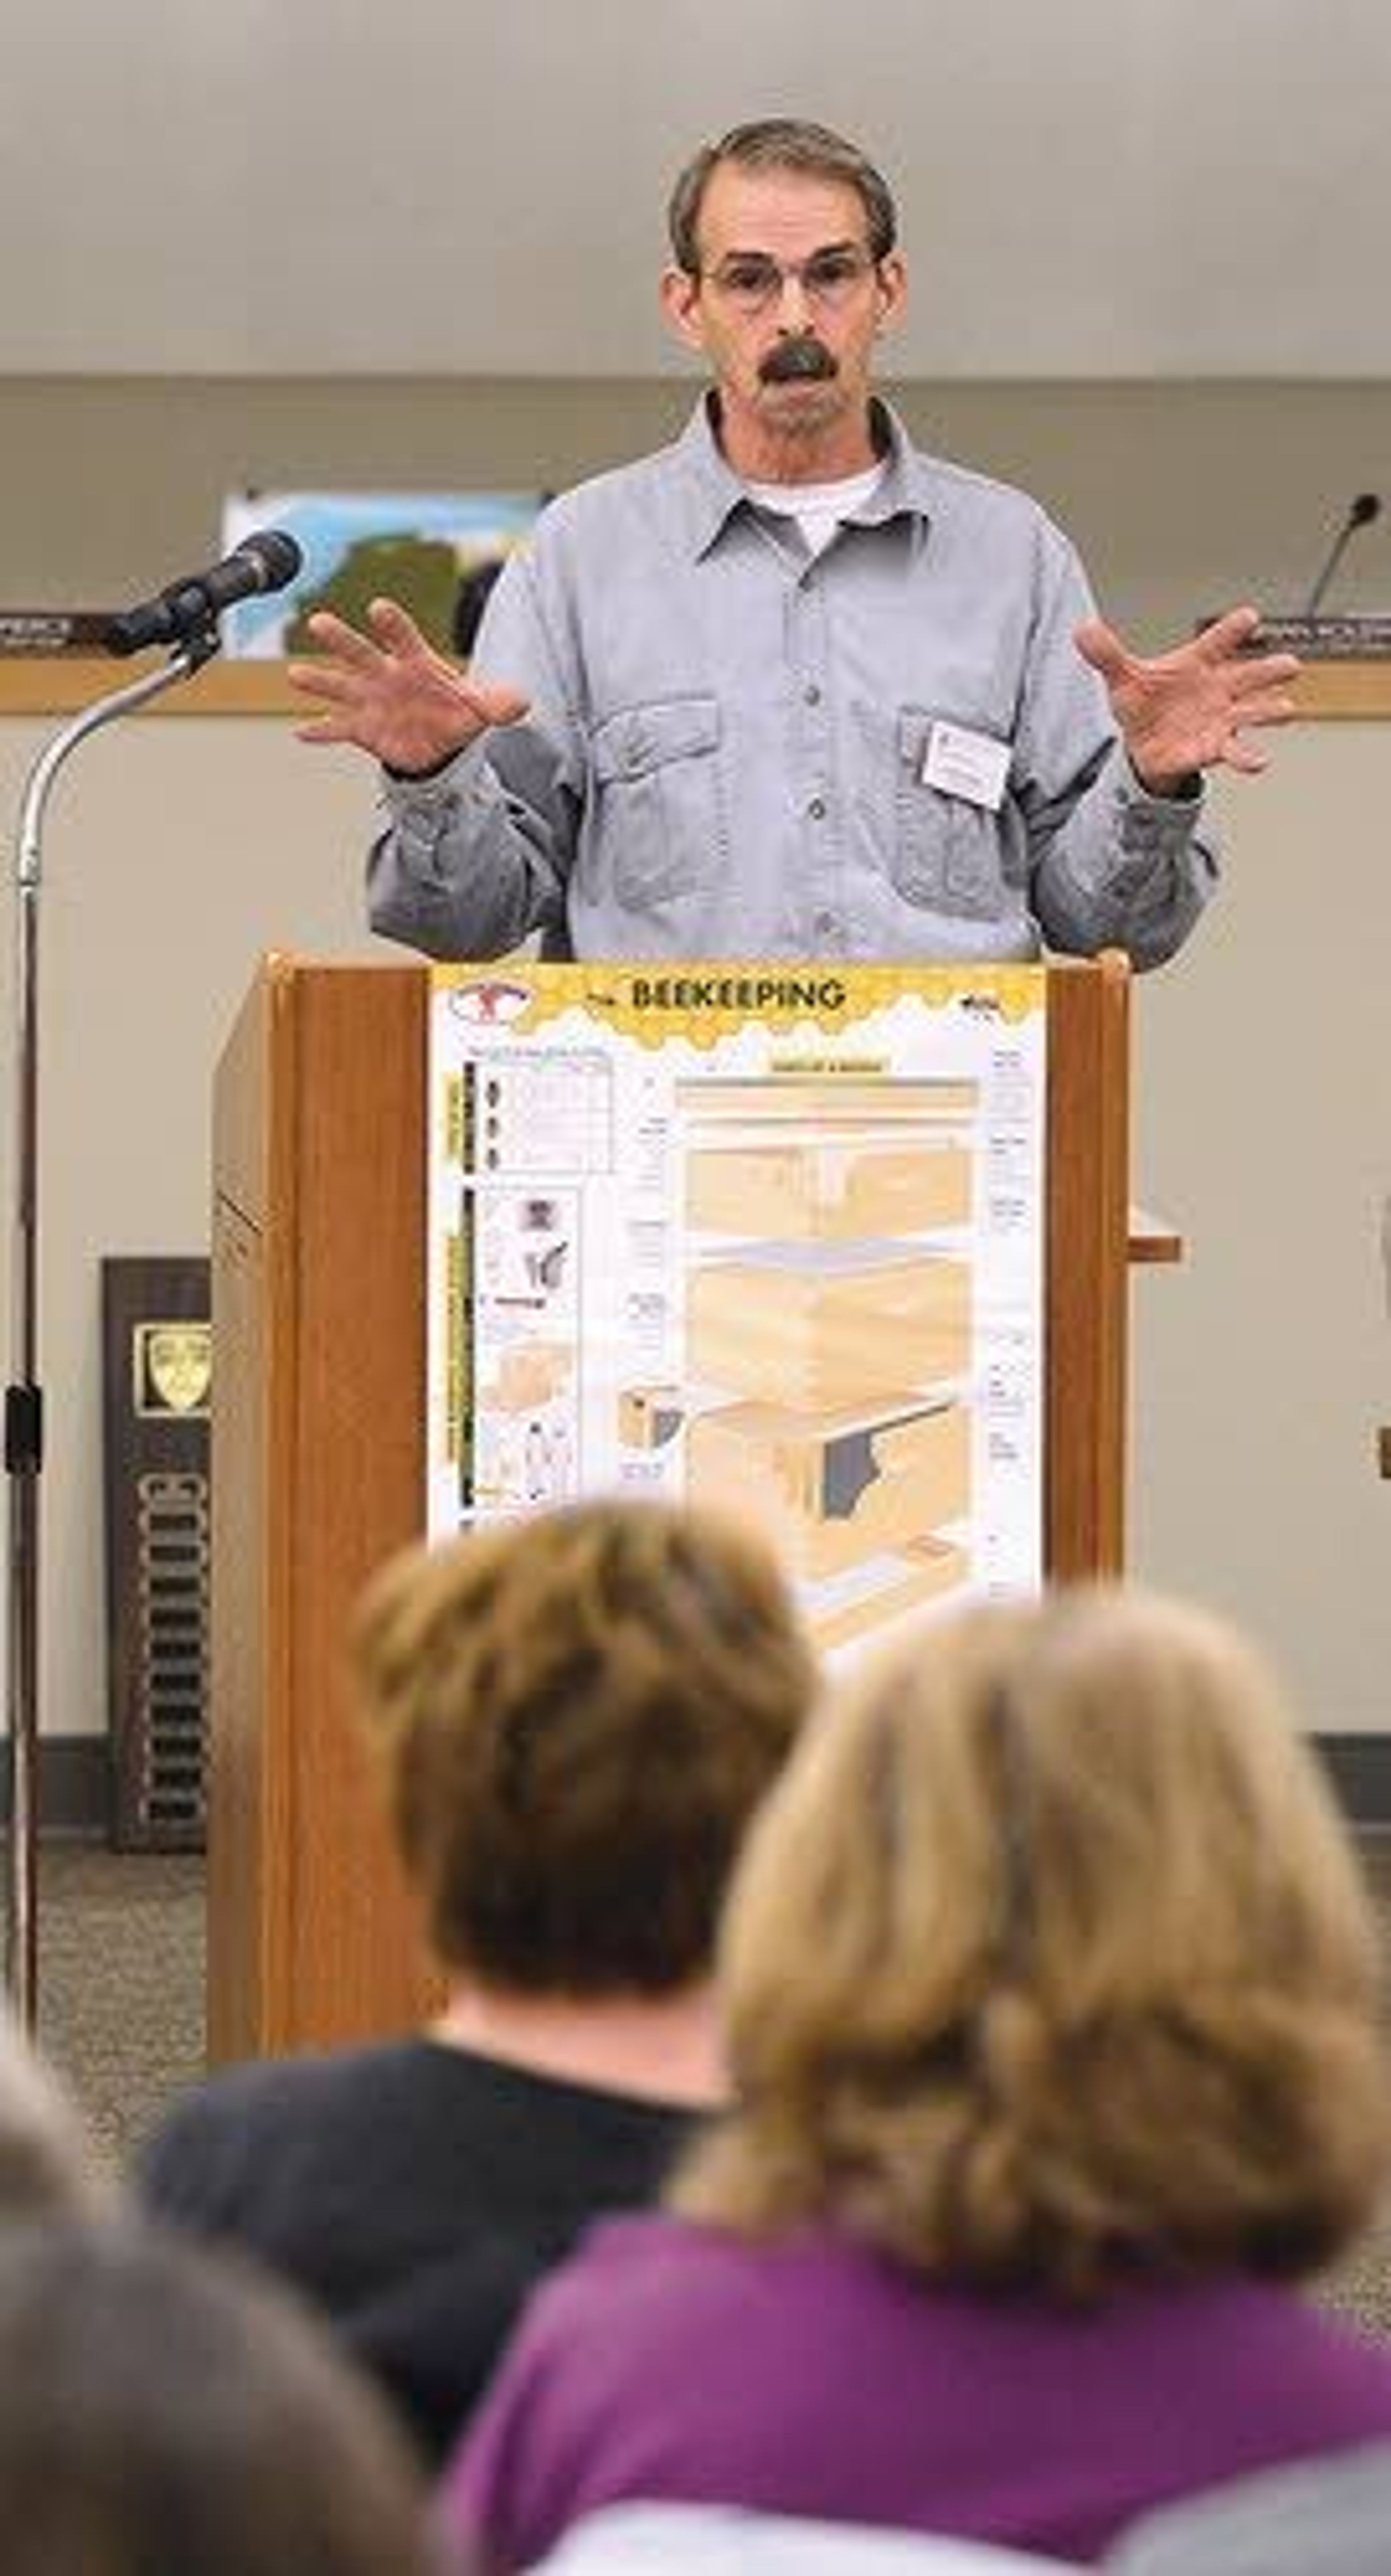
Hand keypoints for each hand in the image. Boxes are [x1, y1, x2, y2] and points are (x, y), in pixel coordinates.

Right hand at [287, 597, 529, 774]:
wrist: (438, 742)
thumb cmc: (455, 712)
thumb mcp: (481, 708)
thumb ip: (499, 703)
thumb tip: (522, 702)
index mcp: (415, 662)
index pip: (403, 637)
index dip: (392, 623)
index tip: (379, 608)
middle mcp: (386, 675)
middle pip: (360, 653)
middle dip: (341, 639)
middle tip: (319, 621)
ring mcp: (370, 701)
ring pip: (340, 687)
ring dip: (318, 681)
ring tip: (296, 675)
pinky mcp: (361, 728)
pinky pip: (338, 729)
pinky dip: (321, 732)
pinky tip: (301, 733)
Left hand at [1074, 605, 1299, 794]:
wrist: (1144, 744)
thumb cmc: (1145, 703)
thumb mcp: (1122, 678)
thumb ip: (1107, 655)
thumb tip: (1083, 629)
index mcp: (1199, 663)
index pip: (1218, 641)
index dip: (1233, 629)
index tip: (1250, 617)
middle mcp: (1219, 688)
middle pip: (1250, 674)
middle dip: (1270, 670)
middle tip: (1290, 665)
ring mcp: (1222, 719)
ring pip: (1254, 712)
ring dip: (1270, 710)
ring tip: (1286, 709)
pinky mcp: (1215, 747)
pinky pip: (1234, 751)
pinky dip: (1246, 756)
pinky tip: (1260, 761)